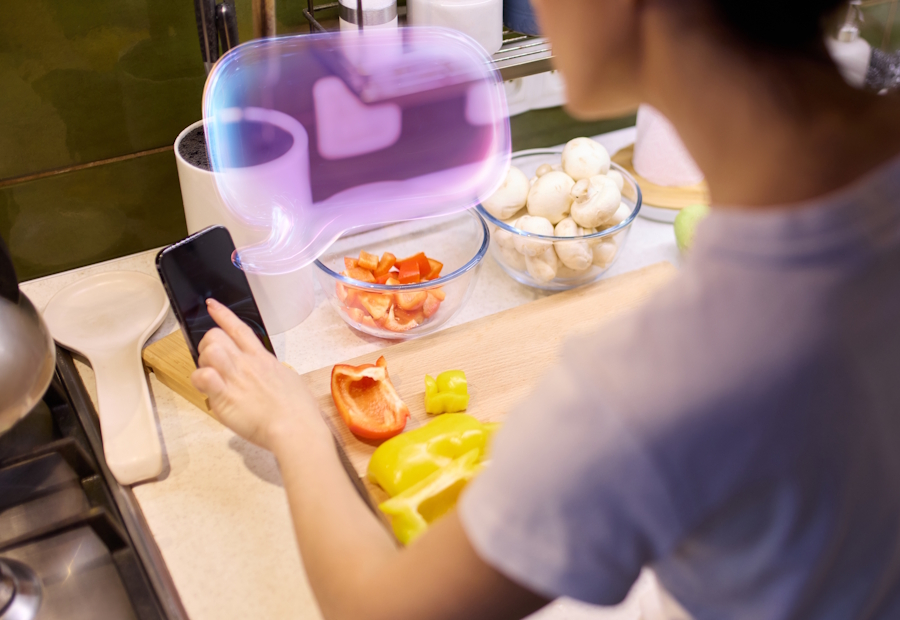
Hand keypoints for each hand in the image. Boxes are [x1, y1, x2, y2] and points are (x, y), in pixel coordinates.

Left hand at [191, 299, 328, 451]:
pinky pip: (202, 376)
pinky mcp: (225, 397)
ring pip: (208, 351)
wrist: (295, 428)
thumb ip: (274, 371)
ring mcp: (235, 378)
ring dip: (204, 362)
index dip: (223, 314)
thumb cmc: (299, 410)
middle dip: (207, 346)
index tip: (211, 305)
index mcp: (263, 359)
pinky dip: (199, 380)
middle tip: (211, 362)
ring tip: (211, 378)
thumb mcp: (290, 379)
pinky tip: (206, 390)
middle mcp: (247, 364)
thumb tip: (269, 370)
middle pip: (216, 337)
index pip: (238, 329)